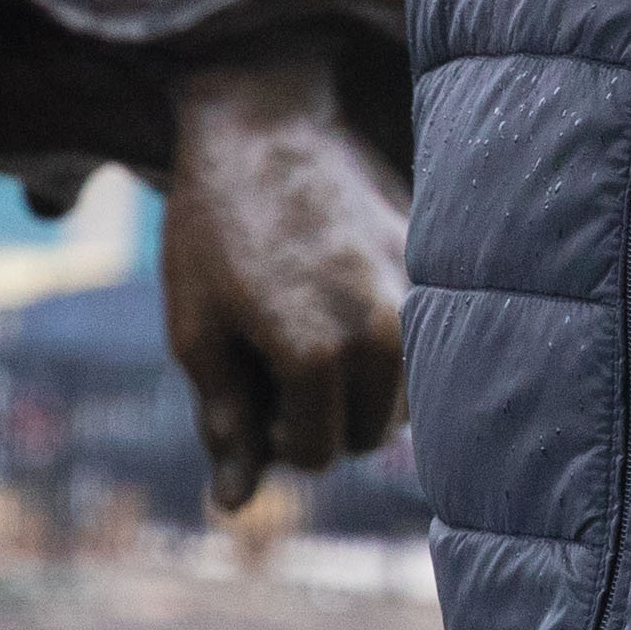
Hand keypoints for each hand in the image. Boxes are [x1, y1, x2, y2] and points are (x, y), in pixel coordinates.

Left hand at [157, 40, 406, 511]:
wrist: (263, 121)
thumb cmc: (214, 230)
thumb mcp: (197, 333)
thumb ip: (226, 425)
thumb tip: (234, 508)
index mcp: (317, 356)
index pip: (314, 454)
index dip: (270, 432)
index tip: (245, 379)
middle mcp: (383, 332)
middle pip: (367, 438)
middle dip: (320, 415)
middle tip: (271, 350)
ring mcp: (418, 296)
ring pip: (404, 399)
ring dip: (358, 385)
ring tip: (308, 318)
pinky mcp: (433, 265)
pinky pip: (420, 344)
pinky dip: (383, 341)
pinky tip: (341, 288)